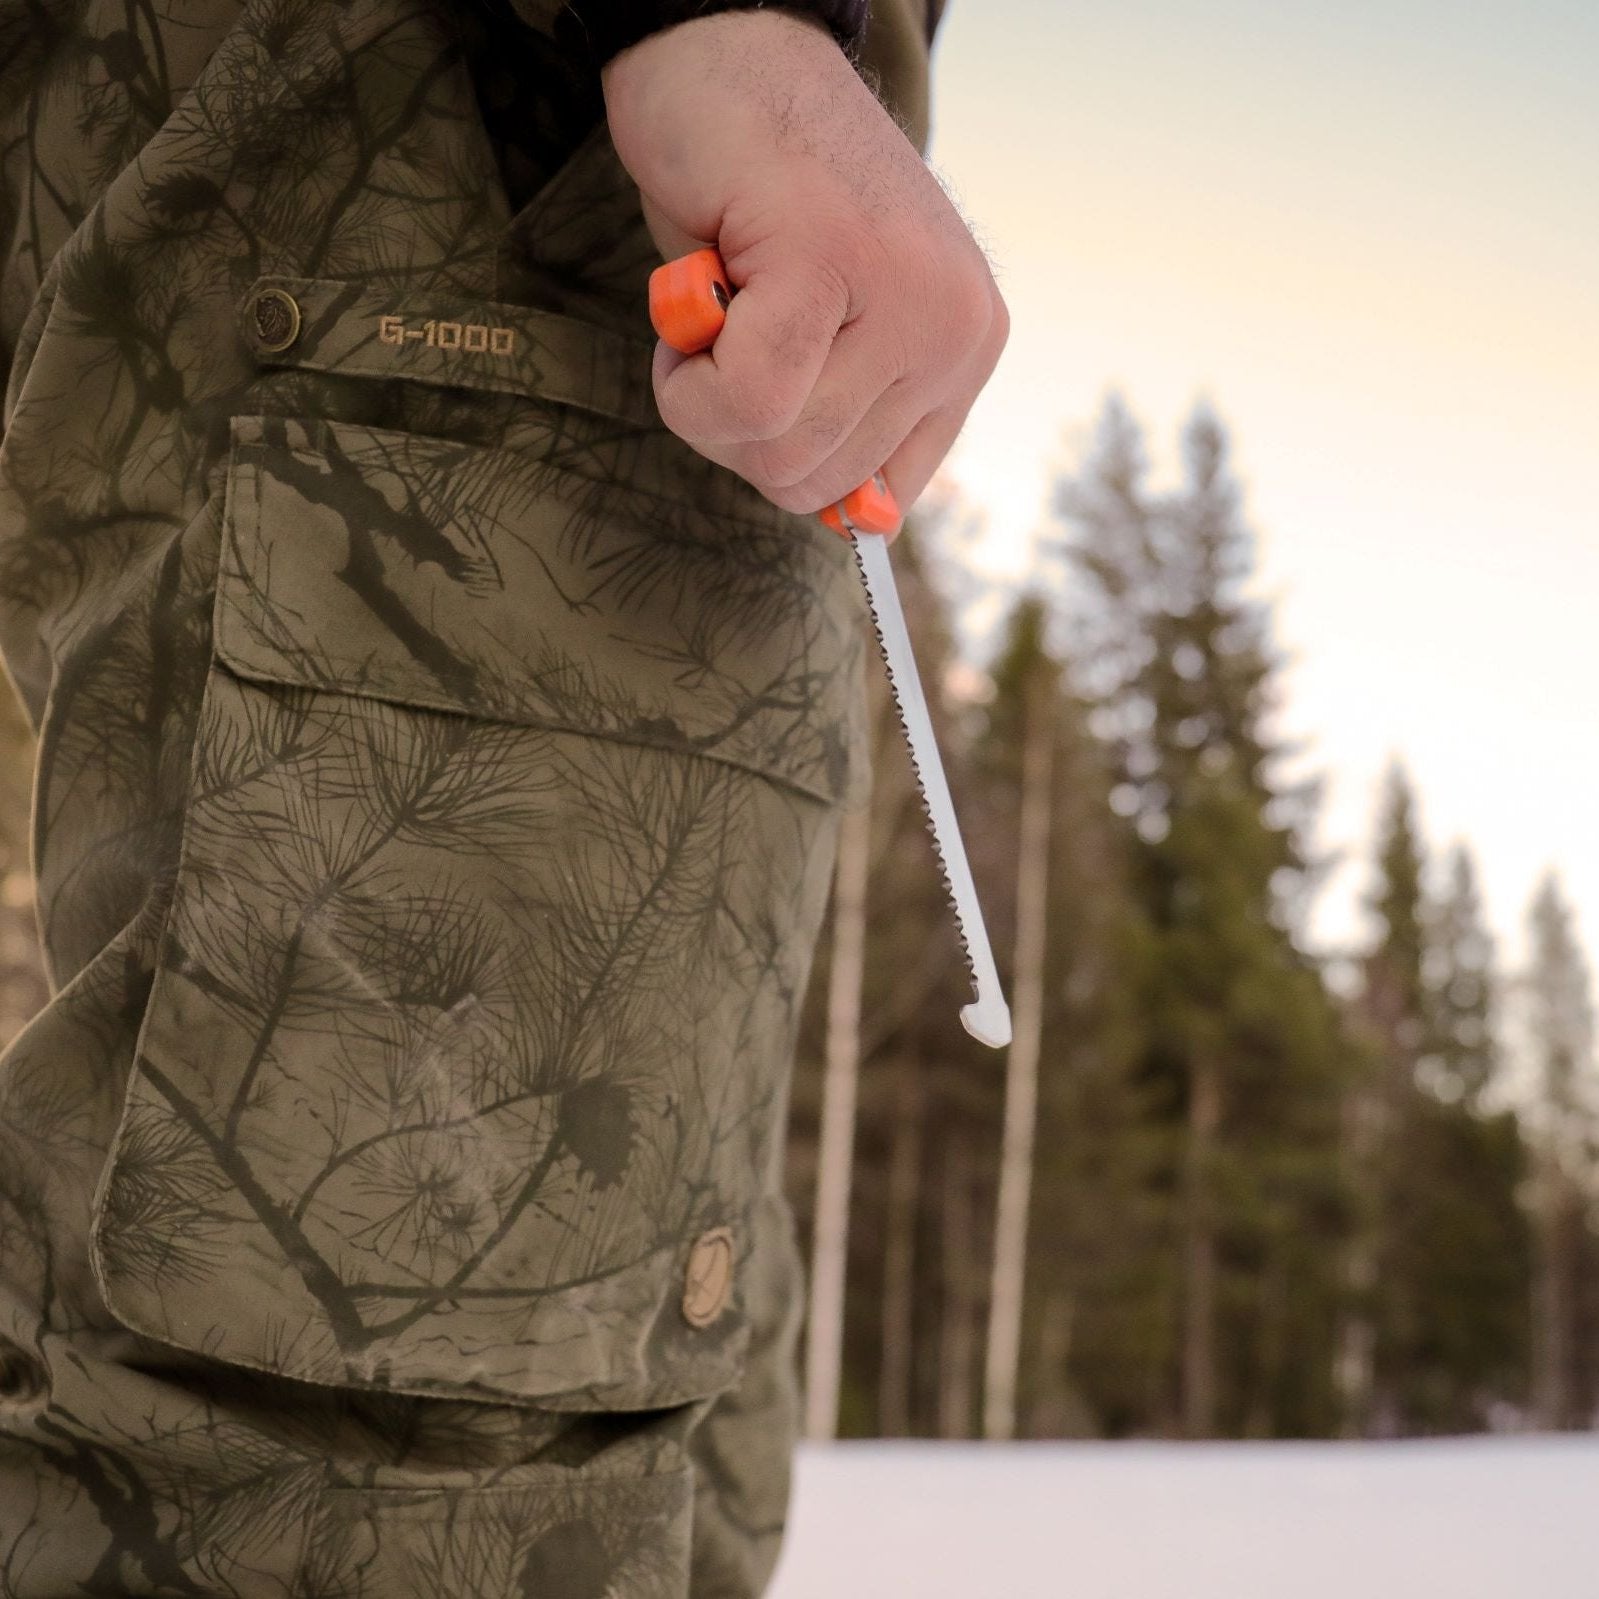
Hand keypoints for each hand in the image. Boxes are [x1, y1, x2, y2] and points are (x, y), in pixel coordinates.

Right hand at [601, 9, 1007, 526]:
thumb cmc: (756, 202)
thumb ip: (847, 422)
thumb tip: (852, 523)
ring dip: (703, 398)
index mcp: (965, 350)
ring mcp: (905, 292)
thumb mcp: (826, 334)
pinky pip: (747, 398)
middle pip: (817, 481)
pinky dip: (687, 374)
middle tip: (721, 332)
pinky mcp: (834, 260)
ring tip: (711, 303)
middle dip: (735, 430)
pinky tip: (691, 295)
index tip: (761, 382)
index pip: (880, 498)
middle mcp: (955, 327)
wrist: (722, 51)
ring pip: (779, 447)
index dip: (790, 460)